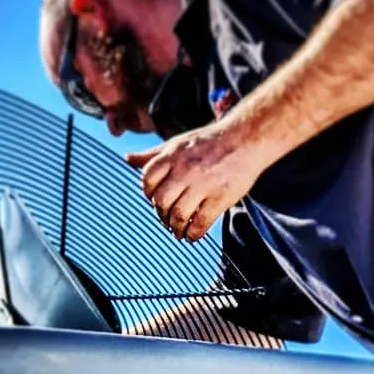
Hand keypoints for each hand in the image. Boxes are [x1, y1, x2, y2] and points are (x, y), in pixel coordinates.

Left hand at [124, 123, 265, 241]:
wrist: (246, 138)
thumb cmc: (209, 142)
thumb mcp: (178, 143)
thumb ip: (153, 154)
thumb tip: (128, 159)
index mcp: (173, 155)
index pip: (147, 179)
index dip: (148, 193)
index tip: (155, 200)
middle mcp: (185, 170)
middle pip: (161, 201)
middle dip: (161, 214)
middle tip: (167, 219)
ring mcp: (203, 185)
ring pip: (179, 215)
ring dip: (175, 228)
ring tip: (178, 230)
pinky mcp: (220, 198)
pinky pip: (200, 223)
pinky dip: (193, 234)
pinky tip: (192, 235)